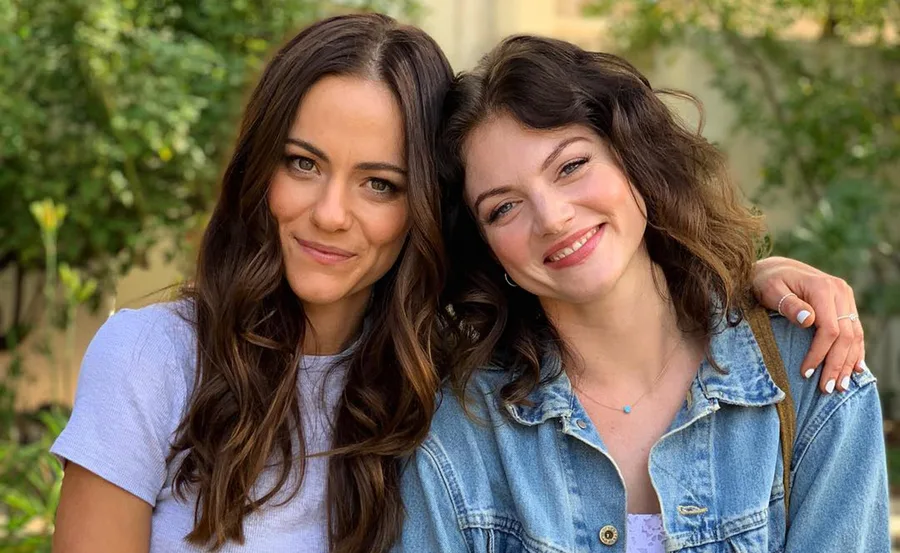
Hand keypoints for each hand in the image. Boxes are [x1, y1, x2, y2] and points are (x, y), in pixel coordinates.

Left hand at [752, 256, 864, 393]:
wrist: (775, 268)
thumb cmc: (766, 280)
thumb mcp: (769, 290)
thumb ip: (788, 304)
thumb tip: (808, 319)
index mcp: (823, 288)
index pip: (829, 329)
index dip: (820, 353)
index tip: (806, 372)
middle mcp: (840, 291)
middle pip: (846, 335)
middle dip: (837, 364)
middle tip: (827, 389)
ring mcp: (845, 297)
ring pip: (855, 335)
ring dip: (848, 363)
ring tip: (840, 386)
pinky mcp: (845, 304)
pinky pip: (855, 330)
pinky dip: (855, 351)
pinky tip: (855, 369)